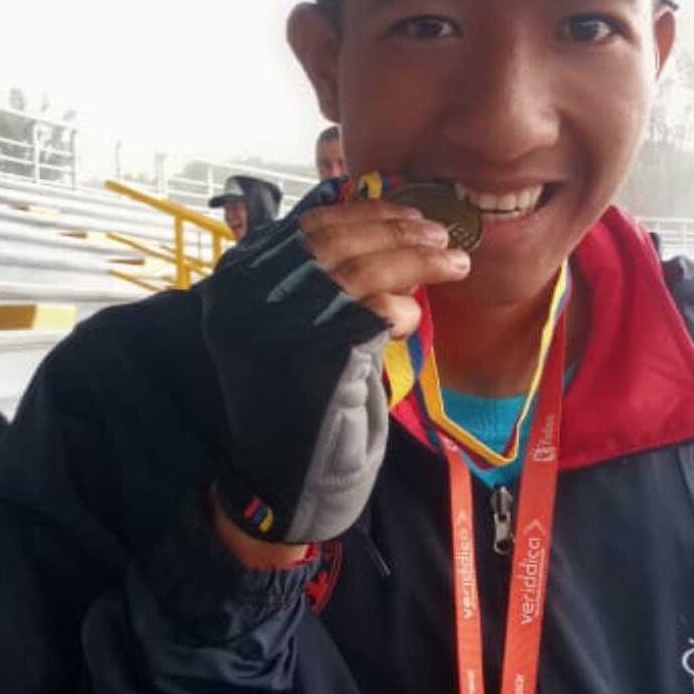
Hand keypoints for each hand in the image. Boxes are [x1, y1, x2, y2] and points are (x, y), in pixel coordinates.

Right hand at [202, 194, 469, 546]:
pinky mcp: (314, 355)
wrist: (280, 480)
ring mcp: (276, 324)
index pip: (310, 226)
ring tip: (454, 261)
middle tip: (441, 234)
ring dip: (417, 260)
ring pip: (362, 270)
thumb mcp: (296, 325)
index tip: (406, 213)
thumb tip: (384, 227)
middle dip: (398, 232)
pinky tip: (414, 319)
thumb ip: (323, 278)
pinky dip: (404, 309)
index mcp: (239, 278)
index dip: (364, 213)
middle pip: (338, 241)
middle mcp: (248, 295)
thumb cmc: (297, 399)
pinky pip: (376, 312)